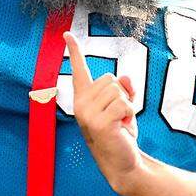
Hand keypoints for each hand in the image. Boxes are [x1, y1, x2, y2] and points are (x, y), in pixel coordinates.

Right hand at [64, 32, 142, 192]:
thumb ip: (123, 88)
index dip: (74, 50)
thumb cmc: (120, 132)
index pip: (79, 70)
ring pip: (118, 90)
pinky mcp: (98, 123)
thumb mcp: (123, 105)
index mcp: (83, 98)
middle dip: (122, 94)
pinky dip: (129, 113)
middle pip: (110, 79)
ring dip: (126, 105)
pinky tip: (122, 127)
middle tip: (118, 115)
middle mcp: (81, 104)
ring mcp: (87, 114)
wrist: (122, 161)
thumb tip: (126, 78)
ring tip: (120, 121)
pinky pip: (123, 103)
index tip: (67, 34)